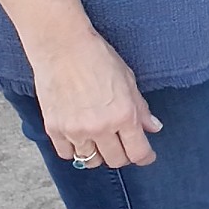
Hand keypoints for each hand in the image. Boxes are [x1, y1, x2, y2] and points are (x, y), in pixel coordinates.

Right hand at [32, 30, 162, 169]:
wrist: (62, 47)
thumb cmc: (97, 58)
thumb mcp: (128, 80)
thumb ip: (141, 109)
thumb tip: (153, 128)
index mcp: (123, 114)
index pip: (138, 152)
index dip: (145, 157)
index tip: (146, 157)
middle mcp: (100, 127)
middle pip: (115, 160)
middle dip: (123, 155)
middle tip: (123, 145)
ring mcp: (75, 130)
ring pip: (91, 161)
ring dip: (99, 155)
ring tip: (100, 141)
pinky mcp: (54, 129)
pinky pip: (67, 154)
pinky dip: (75, 150)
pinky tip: (79, 137)